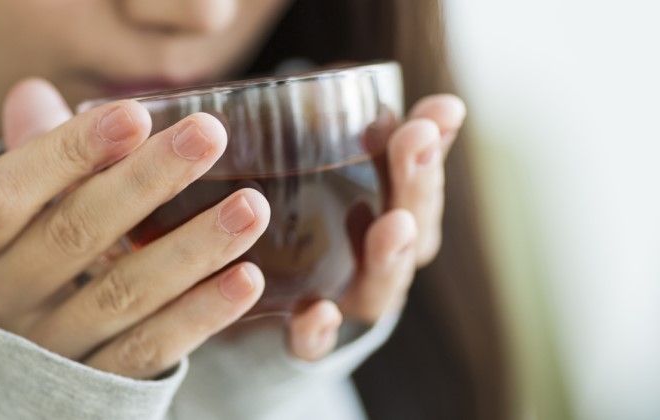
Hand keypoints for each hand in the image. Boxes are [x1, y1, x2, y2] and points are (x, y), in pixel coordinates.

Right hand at [0, 78, 270, 378]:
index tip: (135, 113)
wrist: (8, 373)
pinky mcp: (97, 386)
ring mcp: (49, 349)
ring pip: (123, 294)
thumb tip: (34, 93)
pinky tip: (247, 277)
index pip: (8, 192)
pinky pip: (152, 348)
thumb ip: (33, 159)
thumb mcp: (11, 219)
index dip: (69, 151)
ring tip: (250, 207)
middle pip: (75, 234)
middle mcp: (0, 300)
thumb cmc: (17, 265)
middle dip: (147, 181)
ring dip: (192, 247)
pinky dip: (202, 314)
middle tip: (210, 135)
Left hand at [287, 94, 465, 360]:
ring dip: (389, 256)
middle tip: (417, 140)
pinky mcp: (307, 339)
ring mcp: (349, 304)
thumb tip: (352, 76)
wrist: (274, 308)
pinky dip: (320, 332)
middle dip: (418, 185)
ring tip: (392, 223)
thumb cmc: (315, 226)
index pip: (422, 185)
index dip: (435, 147)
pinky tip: (317, 312)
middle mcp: (382, 265)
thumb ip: (350, 134)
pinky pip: (317, 344)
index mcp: (395, 222)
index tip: (441, 108)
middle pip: (412, 231)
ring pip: (380, 287)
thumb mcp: (330, 174)